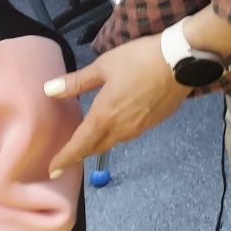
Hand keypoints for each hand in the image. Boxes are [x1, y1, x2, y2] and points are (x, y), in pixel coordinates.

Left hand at [45, 35, 191, 176]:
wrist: (181, 60)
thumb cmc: (139, 60)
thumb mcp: (104, 66)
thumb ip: (77, 82)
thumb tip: (48, 90)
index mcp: (104, 116)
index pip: (79, 145)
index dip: (64, 158)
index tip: (52, 170)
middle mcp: (121, 128)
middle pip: (97, 147)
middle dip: (82, 151)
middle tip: (72, 151)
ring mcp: (141, 127)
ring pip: (115, 140)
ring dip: (102, 140)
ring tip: (96, 132)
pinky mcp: (156, 121)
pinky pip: (132, 131)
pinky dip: (121, 129)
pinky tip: (123, 116)